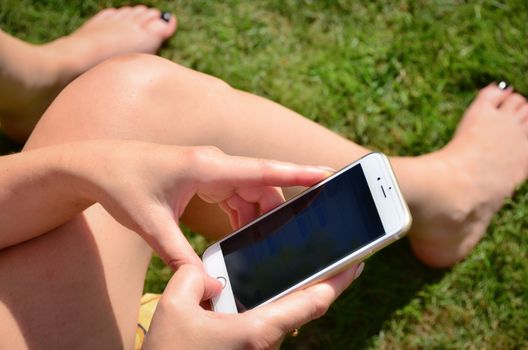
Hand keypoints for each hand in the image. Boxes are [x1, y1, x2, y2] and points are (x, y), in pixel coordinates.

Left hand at [69, 141, 329, 295]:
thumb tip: (206, 285)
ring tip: (263, 242)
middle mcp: (214, 163)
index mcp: (206, 167)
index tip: (328, 175)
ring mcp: (210, 168)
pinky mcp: (204, 175)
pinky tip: (239, 232)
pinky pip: (235, 193)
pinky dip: (242, 213)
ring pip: (250, 190)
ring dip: (258, 215)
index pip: (262, 169)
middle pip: (262, 186)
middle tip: (292, 237)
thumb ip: (179, 257)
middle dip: (277, 212)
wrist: (97, 165)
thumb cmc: (123, 186)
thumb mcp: (150, 225)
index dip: (298, 172)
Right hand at [143, 263, 363, 349]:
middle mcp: (265, 345)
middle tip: (327, 254)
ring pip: (279, 317)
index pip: (312, 303)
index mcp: (258, 331)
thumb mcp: (174, 306)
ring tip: (284, 263)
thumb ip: (194, 276)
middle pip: (300, 307)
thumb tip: (210, 277)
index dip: (339, 281)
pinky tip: (249, 290)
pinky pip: (264, 325)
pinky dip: (265, 305)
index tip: (358, 263)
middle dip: (314, 281)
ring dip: (283, 293)